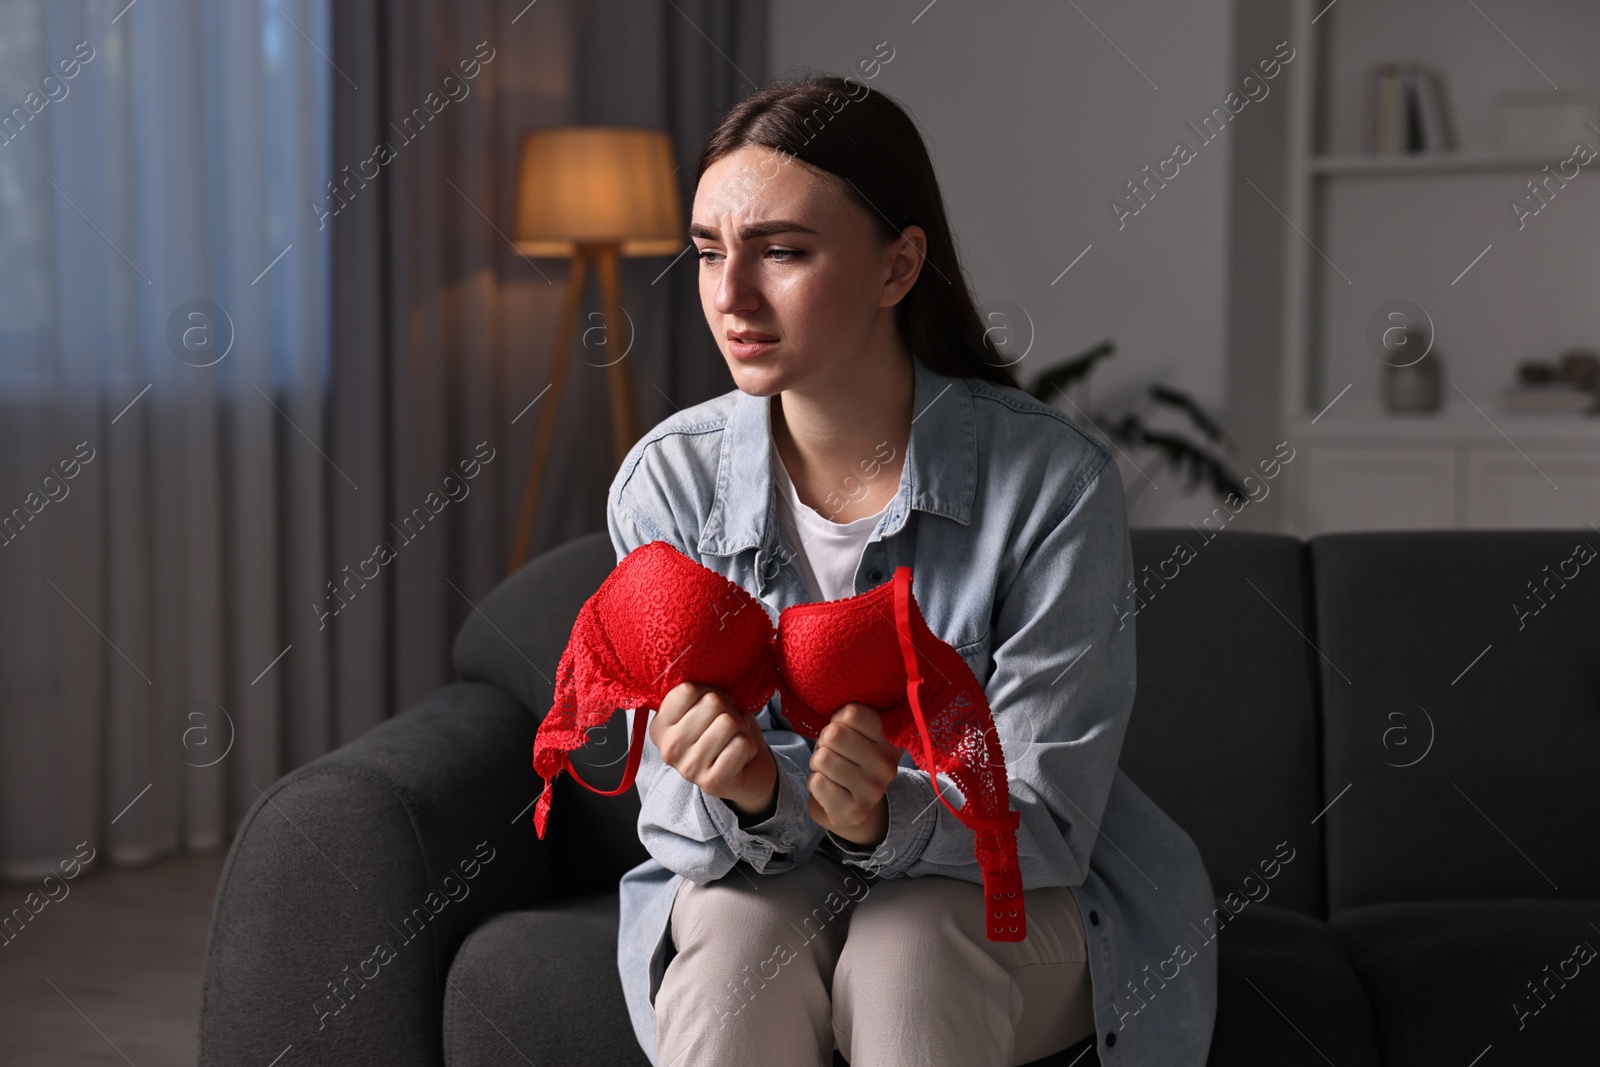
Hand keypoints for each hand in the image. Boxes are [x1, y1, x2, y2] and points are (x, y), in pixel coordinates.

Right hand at [651, 682, 775, 817]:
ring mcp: (689, 768)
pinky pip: (741, 744)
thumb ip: (698, 693)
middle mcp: (668, 748)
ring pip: (728, 723)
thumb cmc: (722, 734)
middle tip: (728, 725)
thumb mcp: (703, 709)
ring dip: (740, 728)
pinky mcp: (712, 782)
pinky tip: (740, 755)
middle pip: (712, 703)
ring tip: (734, 739)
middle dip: (729, 709)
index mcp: (660, 726)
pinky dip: (749, 746)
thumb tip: (707, 667)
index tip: (714, 705)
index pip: (687, 689)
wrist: (745, 774)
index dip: (711, 690)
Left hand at [808, 703, 904, 847]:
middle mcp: (888, 764)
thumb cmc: (848, 758)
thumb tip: (840, 716)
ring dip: (818, 764)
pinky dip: (815, 783)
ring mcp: (873, 790)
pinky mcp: (855, 811)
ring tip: (831, 772)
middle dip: (824, 743)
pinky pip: (817, 783)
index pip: (853, 713)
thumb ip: (852, 717)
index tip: (847, 732)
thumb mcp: (856, 732)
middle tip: (834, 753)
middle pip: (834, 734)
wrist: (850, 806)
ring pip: (823, 758)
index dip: (839, 720)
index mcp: (891, 739)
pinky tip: (830, 789)